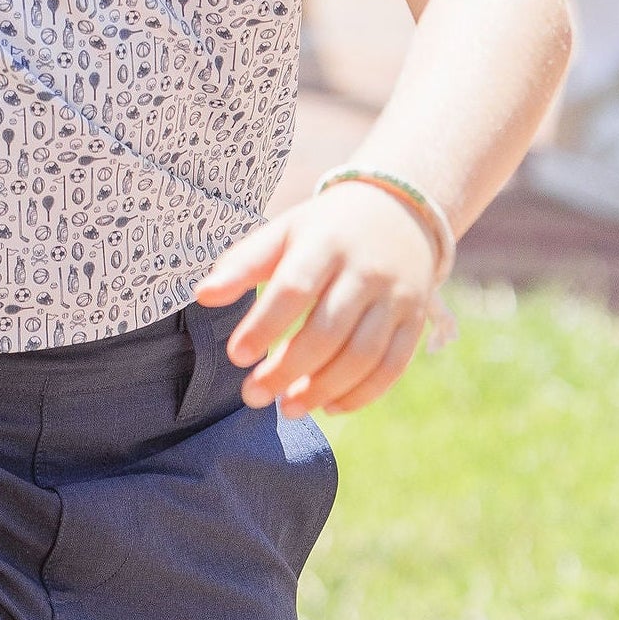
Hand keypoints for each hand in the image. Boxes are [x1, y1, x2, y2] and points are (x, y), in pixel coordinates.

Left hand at [194, 181, 438, 416]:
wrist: (398, 211)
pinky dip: (361, 394)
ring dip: (323, 390)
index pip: (295, 288)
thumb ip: (243, 263)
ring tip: (287, 408)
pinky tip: (329, 406)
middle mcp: (366, 270)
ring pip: (363, 356)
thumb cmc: (324, 229)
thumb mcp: (284, 232)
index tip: (237, 356)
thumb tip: (203, 296)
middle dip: (287, 369)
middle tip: (253, 396)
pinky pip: (393, 367)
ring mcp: (396, 297)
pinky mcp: (415, 320)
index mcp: (326, 243)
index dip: (265, 326)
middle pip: (328, 330)